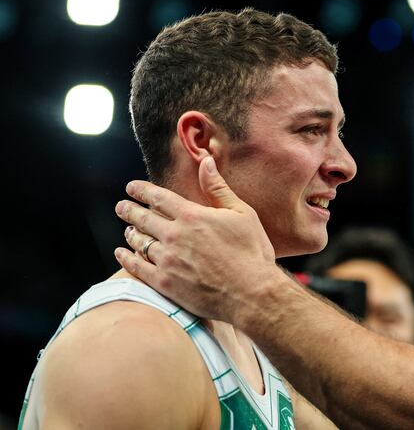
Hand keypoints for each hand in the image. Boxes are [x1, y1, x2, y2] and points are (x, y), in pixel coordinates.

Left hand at [114, 155, 276, 321]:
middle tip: (121, 207)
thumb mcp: (241, 213)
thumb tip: (205, 161)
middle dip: (129, 210)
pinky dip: (126, 258)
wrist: (251, 293)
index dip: (141, 190)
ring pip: (139, 242)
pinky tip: (122, 254)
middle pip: (143, 219)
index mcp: (192, 216)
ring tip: (127, 231)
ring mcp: (167, 260)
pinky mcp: (164, 283)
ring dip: (131, 234)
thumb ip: (218, 188)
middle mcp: (174, 235)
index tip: (131, 187)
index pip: (158, 198)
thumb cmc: (251, 251)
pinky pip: (137, 268)